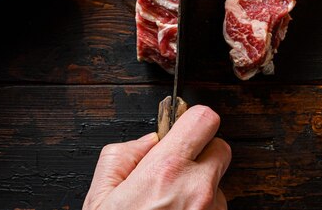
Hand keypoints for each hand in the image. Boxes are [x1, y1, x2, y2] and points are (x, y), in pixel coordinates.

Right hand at [84, 105, 231, 209]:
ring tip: (170, 206)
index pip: (205, 120)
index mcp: (167, 170)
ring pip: (219, 183)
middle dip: (202, 151)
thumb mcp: (100, 193)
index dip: (193, 119)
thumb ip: (124, 154)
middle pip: (221, 147)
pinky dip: (202, 209)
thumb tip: (148, 141)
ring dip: (202, 186)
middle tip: (178, 167)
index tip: (183, 126)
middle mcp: (197, 189)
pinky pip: (218, 208)